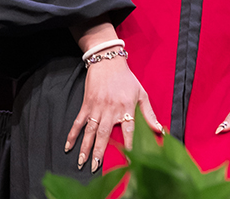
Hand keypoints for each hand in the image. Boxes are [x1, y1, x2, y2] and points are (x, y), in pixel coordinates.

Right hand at [65, 57, 161, 172]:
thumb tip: (160, 130)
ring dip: (85, 147)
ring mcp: (97, 107)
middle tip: (96, 168)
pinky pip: (78, 122)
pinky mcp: (87, 105)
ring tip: (83, 163)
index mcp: (126, 107)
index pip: (129, 131)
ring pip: (90, 131)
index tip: (129, 162)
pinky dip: (72, 134)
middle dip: (99, 152)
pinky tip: (68, 146)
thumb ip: (149, 114)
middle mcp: (111, 109)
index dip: (130, 146)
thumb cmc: (126, 79)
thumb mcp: (141, 94)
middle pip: (104, 134)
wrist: (108, 61)